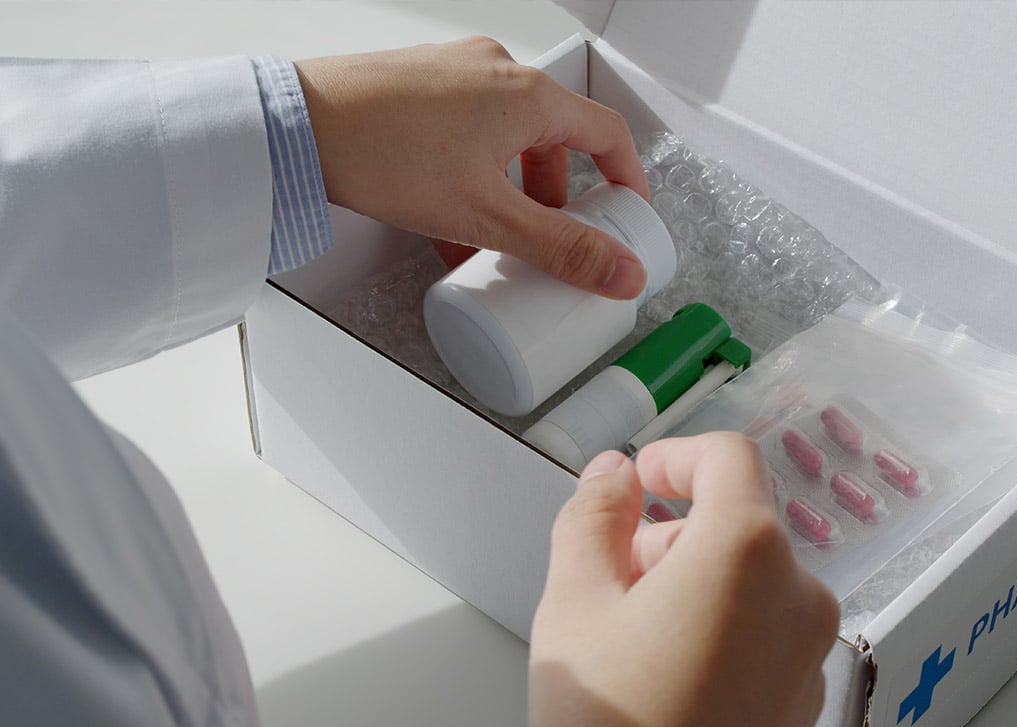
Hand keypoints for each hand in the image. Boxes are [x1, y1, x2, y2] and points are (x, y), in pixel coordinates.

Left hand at [294, 37, 650, 298]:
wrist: (295, 127)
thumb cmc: (383, 152)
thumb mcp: (488, 216)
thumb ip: (561, 249)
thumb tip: (621, 271)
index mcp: (528, 94)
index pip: (607, 133)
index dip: (626, 179)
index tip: (626, 213)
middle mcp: (497, 71)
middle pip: (555, 139)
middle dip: (558, 198)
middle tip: (552, 239)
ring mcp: (456, 74)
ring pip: (508, 137)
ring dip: (513, 190)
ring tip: (496, 238)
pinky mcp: (419, 86)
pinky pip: (469, 131)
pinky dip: (476, 174)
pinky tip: (452, 220)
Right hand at [529, 433, 839, 726]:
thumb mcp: (573, 603)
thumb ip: (592, 516)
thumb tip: (612, 475)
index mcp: (747, 552)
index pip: (728, 457)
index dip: (675, 455)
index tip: (638, 480)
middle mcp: (797, 595)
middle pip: (735, 521)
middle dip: (668, 534)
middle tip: (606, 581)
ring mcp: (809, 652)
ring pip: (748, 576)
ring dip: (689, 581)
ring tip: (628, 639)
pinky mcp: (803, 696)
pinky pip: (763, 628)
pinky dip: (717, 625)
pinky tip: (662, 676)